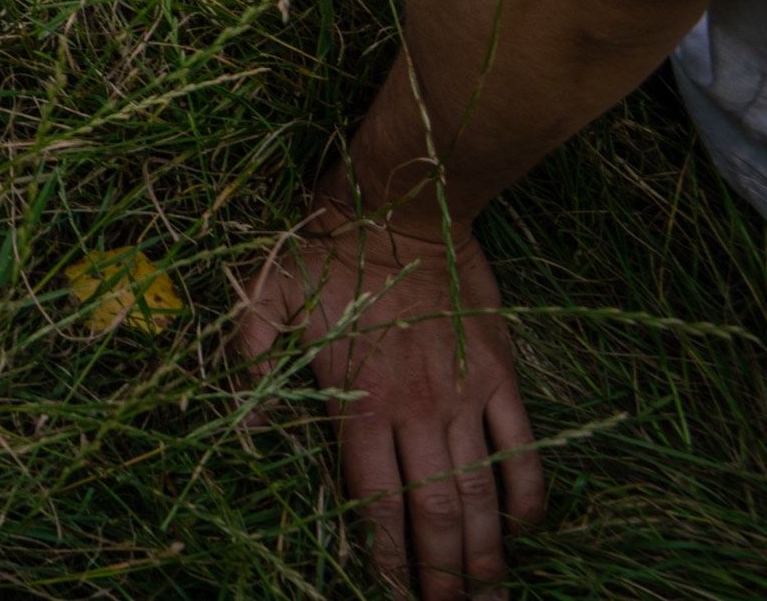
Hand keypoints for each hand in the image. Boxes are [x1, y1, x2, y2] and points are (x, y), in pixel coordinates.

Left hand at [241, 191, 545, 598]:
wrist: (400, 204)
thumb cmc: (324, 249)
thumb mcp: (265, 291)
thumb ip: (250, 347)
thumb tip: (239, 405)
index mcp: (359, 404)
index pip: (375, 503)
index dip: (386, 557)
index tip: (391, 595)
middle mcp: (415, 411)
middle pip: (435, 515)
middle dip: (442, 575)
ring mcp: (463, 397)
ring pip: (481, 494)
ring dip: (488, 554)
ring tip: (490, 596)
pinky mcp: (499, 376)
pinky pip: (522, 450)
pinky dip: (527, 496)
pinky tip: (525, 529)